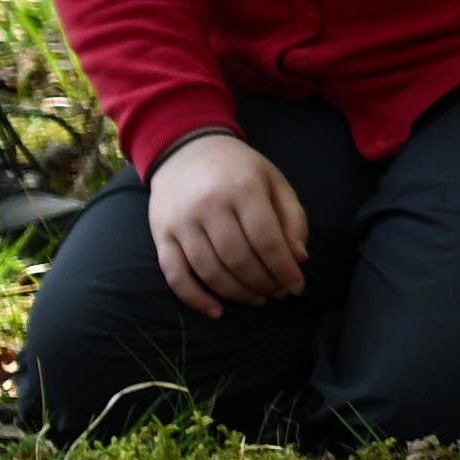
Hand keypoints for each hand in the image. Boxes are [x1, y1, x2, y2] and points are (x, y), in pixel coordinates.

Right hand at [147, 128, 307, 314]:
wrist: (186, 149)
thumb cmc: (238, 169)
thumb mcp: (274, 181)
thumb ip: (292, 217)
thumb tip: (298, 258)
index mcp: (242, 189)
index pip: (267, 240)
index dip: (284, 269)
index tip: (296, 286)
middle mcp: (209, 206)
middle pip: (239, 260)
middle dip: (263, 283)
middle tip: (277, 293)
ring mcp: (181, 222)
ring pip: (210, 271)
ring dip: (237, 293)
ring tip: (256, 298)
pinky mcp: (161, 235)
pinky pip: (175, 275)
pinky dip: (195, 298)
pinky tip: (217, 310)